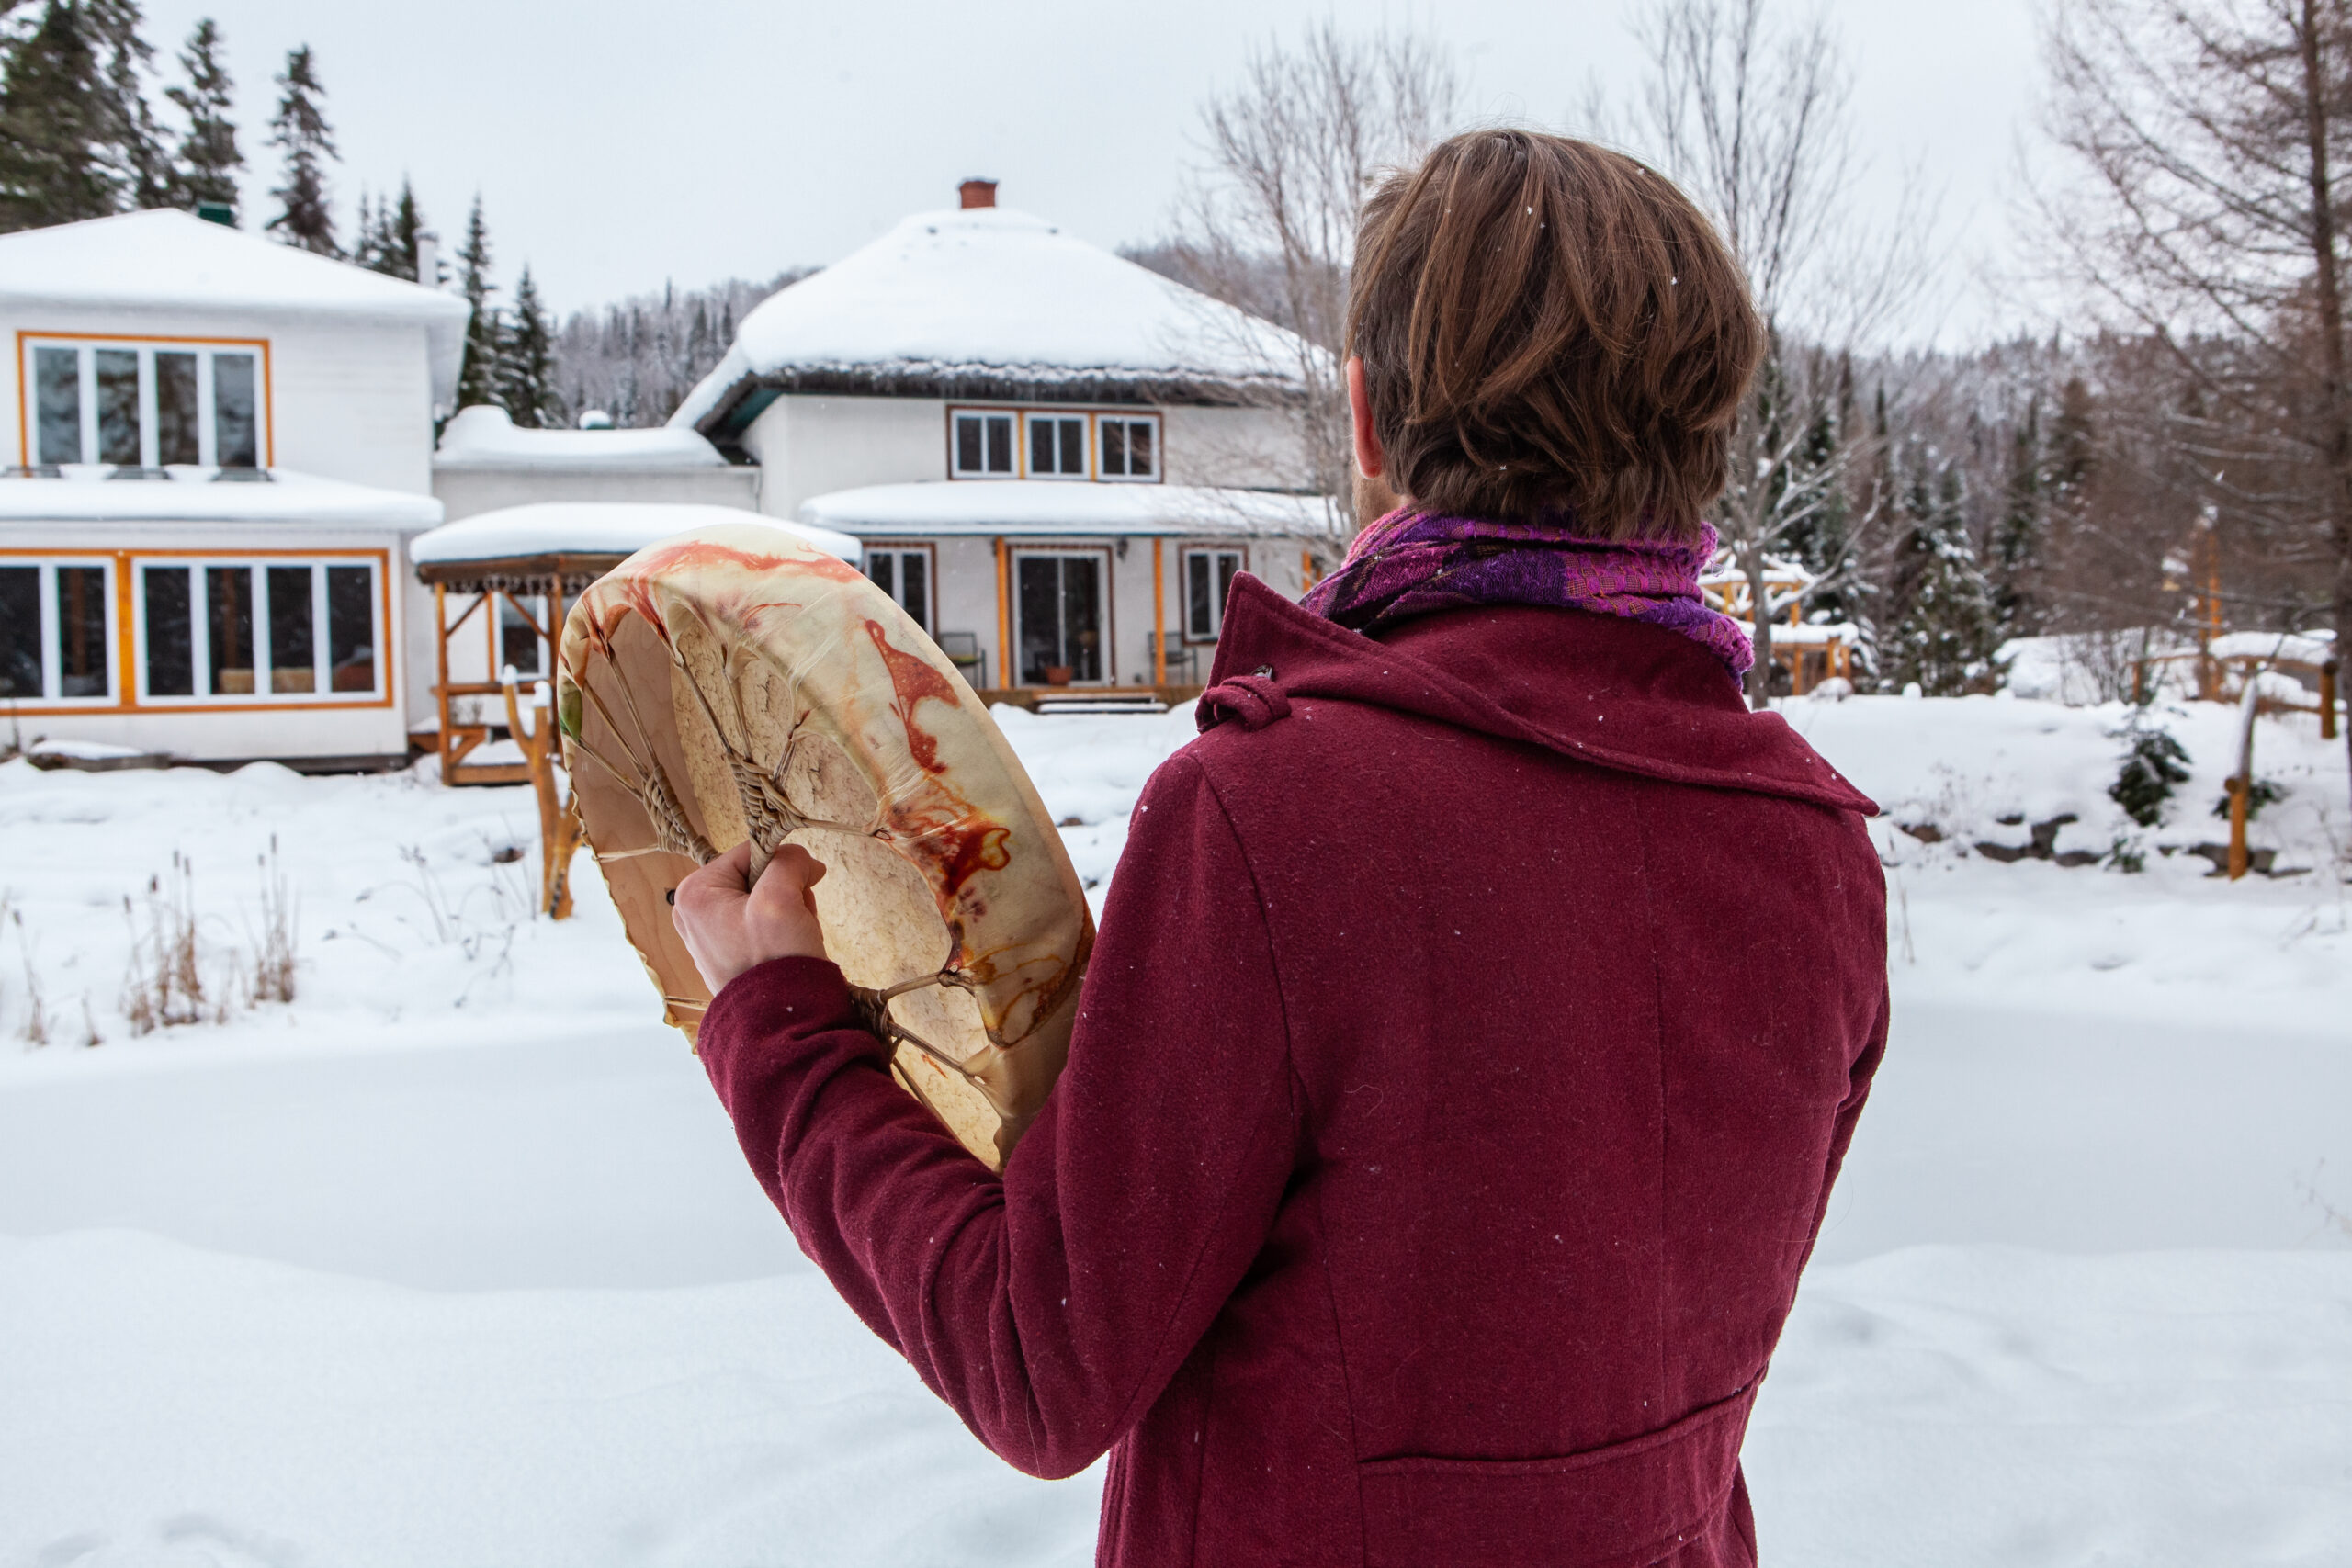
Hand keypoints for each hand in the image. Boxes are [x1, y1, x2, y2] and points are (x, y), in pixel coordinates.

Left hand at [672, 841, 828, 992]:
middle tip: (795, 916)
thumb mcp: (781, 898)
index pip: (750, 852)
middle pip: (756, 876)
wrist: (781, 1021)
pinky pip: (759, 923)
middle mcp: (694, 912)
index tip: (806, 883)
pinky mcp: (727, 952)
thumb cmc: (773, 960)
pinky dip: (781, 929)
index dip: (784, 863)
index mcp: (694, 893)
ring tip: (794, 935)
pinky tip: (788, 946)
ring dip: (788, 909)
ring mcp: (709, 934)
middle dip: (786, 891)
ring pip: (763, 899)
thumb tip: (800, 857)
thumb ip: (788, 862)